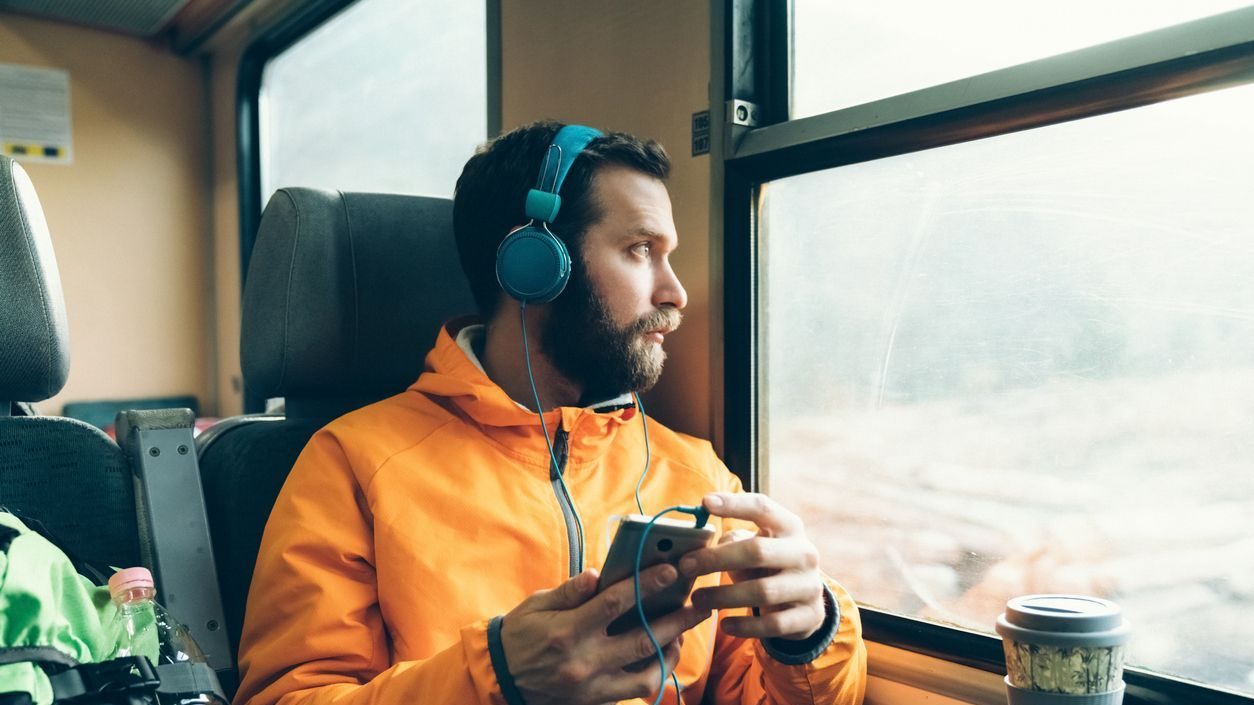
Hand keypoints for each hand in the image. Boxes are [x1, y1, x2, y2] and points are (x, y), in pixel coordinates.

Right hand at [499, 564, 712, 704]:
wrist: (499, 680)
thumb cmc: (519, 635)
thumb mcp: (537, 606)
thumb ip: (569, 592)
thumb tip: (597, 575)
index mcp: (567, 632)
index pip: (615, 604)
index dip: (646, 586)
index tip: (670, 571)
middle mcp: (584, 662)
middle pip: (642, 640)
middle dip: (676, 621)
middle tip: (701, 605)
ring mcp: (592, 687)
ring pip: (647, 674)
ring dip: (671, 652)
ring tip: (683, 634)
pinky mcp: (595, 701)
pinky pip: (634, 691)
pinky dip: (653, 674)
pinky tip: (661, 656)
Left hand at [678, 493, 824, 640]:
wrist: (806, 599)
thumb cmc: (769, 564)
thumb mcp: (757, 546)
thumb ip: (732, 542)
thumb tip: (697, 547)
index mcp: (789, 527)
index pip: (762, 507)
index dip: (734, 504)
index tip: (705, 503)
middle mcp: (804, 552)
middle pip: (758, 551)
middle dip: (716, 559)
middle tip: (685, 566)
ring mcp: (809, 585)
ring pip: (763, 591)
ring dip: (724, 596)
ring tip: (697, 599)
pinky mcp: (809, 616)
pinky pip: (773, 624)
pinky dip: (746, 626)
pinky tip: (725, 625)